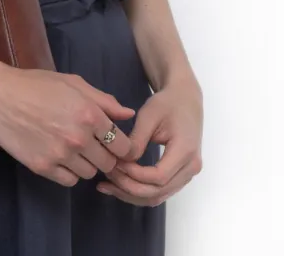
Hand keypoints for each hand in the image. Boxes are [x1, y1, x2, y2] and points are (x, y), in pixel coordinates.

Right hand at [0, 66, 136, 186]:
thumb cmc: (37, 85)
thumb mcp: (73, 83)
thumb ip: (103, 100)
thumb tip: (128, 114)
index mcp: (89, 114)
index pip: (123, 145)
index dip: (121, 145)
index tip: (113, 143)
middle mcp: (79, 137)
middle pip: (108, 163)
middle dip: (104, 155)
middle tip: (92, 144)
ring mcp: (60, 155)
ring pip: (89, 173)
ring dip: (86, 163)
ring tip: (72, 147)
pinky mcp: (43, 167)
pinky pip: (69, 180)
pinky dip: (68, 171)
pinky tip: (60, 156)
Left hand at [96, 75, 203, 205]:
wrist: (185, 100)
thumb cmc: (167, 103)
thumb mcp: (149, 115)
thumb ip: (137, 139)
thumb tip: (122, 161)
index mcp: (185, 150)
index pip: (159, 176)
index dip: (134, 175)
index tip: (114, 163)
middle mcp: (190, 168)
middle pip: (158, 191)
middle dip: (129, 187)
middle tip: (105, 176)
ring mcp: (187, 175)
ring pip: (157, 197)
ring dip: (131, 194)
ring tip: (107, 185)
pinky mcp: (180, 176)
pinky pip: (159, 192)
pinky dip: (138, 192)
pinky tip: (118, 186)